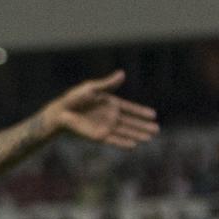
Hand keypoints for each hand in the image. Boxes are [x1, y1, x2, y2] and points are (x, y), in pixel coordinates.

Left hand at [43, 71, 159, 150]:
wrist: (61, 112)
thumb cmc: (75, 98)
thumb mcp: (93, 88)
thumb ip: (108, 84)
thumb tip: (123, 73)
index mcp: (111, 104)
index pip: (130, 109)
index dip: (141, 112)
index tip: (153, 115)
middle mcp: (110, 117)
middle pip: (131, 122)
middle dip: (144, 126)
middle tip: (157, 130)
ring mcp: (105, 127)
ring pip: (125, 132)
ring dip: (137, 135)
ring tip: (150, 138)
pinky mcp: (98, 136)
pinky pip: (114, 140)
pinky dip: (123, 143)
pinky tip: (134, 145)